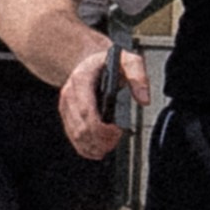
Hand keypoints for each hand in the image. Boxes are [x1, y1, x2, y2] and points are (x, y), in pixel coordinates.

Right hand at [60, 41, 146, 155]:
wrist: (88, 59)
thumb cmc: (106, 61)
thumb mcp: (127, 59)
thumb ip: (138, 75)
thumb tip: (144, 99)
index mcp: (82, 80)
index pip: (87, 111)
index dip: (101, 127)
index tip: (117, 131)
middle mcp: (69, 93)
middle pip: (81, 127)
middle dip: (100, 140)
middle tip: (116, 141)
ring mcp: (66, 105)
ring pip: (75, 135)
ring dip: (92, 146)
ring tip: (108, 147)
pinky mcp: (66, 114)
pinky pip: (72, 136)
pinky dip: (85, 147)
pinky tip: (97, 149)